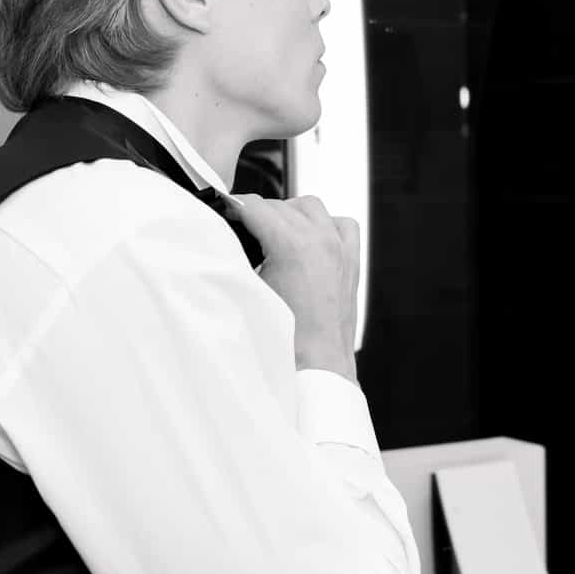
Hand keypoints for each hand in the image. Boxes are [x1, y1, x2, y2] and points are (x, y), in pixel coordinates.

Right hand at [227, 194, 360, 380]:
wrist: (316, 368)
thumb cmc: (284, 340)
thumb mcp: (249, 291)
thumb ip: (237, 256)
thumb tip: (224, 238)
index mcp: (294, 246)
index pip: (255, 207)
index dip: (233, 208)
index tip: (223, 213)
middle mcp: (322, 241)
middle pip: (280, 205)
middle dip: (257, 214)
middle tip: (240, 228)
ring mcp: (340, 249)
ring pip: (311, 207)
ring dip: (289, 213)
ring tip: (271, 233)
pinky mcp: (351, 262)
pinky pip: (341, 224)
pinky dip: (324, 224)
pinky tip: (309, 239)